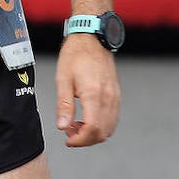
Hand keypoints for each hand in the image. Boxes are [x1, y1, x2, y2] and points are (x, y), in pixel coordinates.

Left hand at [54, 32, 120, 146]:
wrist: (92, 38)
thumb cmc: (75, 55)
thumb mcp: (63, 79)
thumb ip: (63, 105)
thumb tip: (62, 127)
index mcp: (93, 93)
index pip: (92, 128)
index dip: (80, 140)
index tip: (68, 139)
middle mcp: (108, 97)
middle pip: (102, 132)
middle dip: (85, 139)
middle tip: (69, 132)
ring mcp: (115, 96)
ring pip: (109, 128)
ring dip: (94, 134)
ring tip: (77, 125)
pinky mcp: (117, 94)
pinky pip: (113, 118)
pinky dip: (101, 126)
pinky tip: (88, 119)